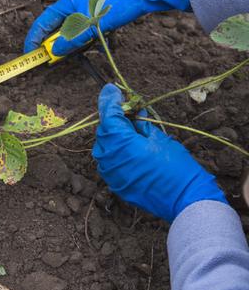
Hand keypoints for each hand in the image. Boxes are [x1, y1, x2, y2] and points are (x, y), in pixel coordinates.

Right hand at [24, 0, 191, 55]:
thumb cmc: (116, 3)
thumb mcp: (90, 26)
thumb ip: (70, 40)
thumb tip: (55, 51)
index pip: (44, 20)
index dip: (35, 37)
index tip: (30, 53)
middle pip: (59, 23)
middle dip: (56, 40)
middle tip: (55, 57)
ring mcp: (91, 0)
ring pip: (75, 24)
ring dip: (74, 38)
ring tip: (78, 50)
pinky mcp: (104, 4)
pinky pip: (88, 22)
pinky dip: (87, 34)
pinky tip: (95, 40)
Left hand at [92, 84, 226, 221]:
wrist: (183, 200)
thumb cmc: (176, 167)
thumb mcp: (160, 138)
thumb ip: (141, 124)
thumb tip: (133, 112)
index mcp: (119, 142)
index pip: (108, 115)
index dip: (109, 100)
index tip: (111, 89)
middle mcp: (108, 157)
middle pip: (105, 130)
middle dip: (114, 119)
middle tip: (128, 111)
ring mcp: (108, 172)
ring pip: (105, 146)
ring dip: (115, 137)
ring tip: (132, 132)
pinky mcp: (114, 183)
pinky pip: (109, 162)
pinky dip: (117, 153)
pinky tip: (131, 150)